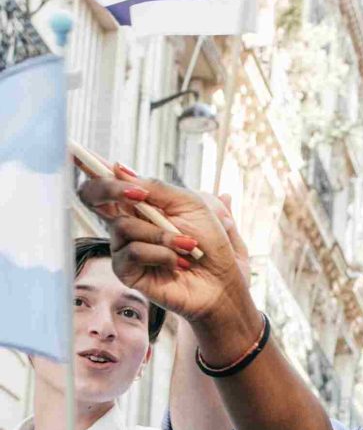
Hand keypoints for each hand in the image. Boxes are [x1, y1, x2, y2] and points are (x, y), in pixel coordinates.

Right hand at [78, 171, 248, 323]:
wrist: (222, 281)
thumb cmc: (211, 243)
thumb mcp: (190, 204)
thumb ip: (156, 187)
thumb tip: (119, 168)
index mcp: (140, 202)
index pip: (106, 179)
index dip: (86, 162)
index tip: (72, 147)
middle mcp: (127, 221)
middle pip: (92, 196)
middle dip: (110, 188)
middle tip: (140, 195)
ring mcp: (124, 246)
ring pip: (123, 226)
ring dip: (161, 235)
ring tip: (186, 246)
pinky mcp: (127, 271)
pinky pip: (132, 252)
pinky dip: (161, 254)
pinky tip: (178, 263)